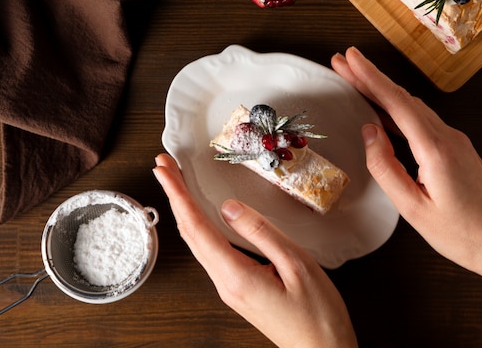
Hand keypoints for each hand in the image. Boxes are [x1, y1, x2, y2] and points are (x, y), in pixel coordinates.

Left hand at [153, 153, 357, 347]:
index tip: (165, 170)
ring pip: (198, 242)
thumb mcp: (296, 265)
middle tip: (165, 167)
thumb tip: (230, 207)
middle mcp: (225, 283)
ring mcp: (229, 287)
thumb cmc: (317, 315)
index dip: (179, 195)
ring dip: (184, 210)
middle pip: (190, 233)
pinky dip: (200, 226)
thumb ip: (261, 233)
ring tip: (177, 184)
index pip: (198, 227)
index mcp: (236, 275)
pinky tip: (200, 216)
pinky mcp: (238, 288)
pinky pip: (211, 251)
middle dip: (174, 197)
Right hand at [331, 47, 481, 295]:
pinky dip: (398, 109)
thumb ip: (386, 168)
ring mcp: (455, 140)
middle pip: (403, 98)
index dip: (370, 78)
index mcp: (435, 149)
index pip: (396, 103)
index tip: (348, 58)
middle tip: (342, 62)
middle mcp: (447, 136)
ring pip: (413, 107)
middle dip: (371, 77)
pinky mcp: (456, 149)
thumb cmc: (458, 234)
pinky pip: (422, 120)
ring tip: (356, 80)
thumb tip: (368, 131)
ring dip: (383, 91)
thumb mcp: (412, 208)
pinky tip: (383, 111)